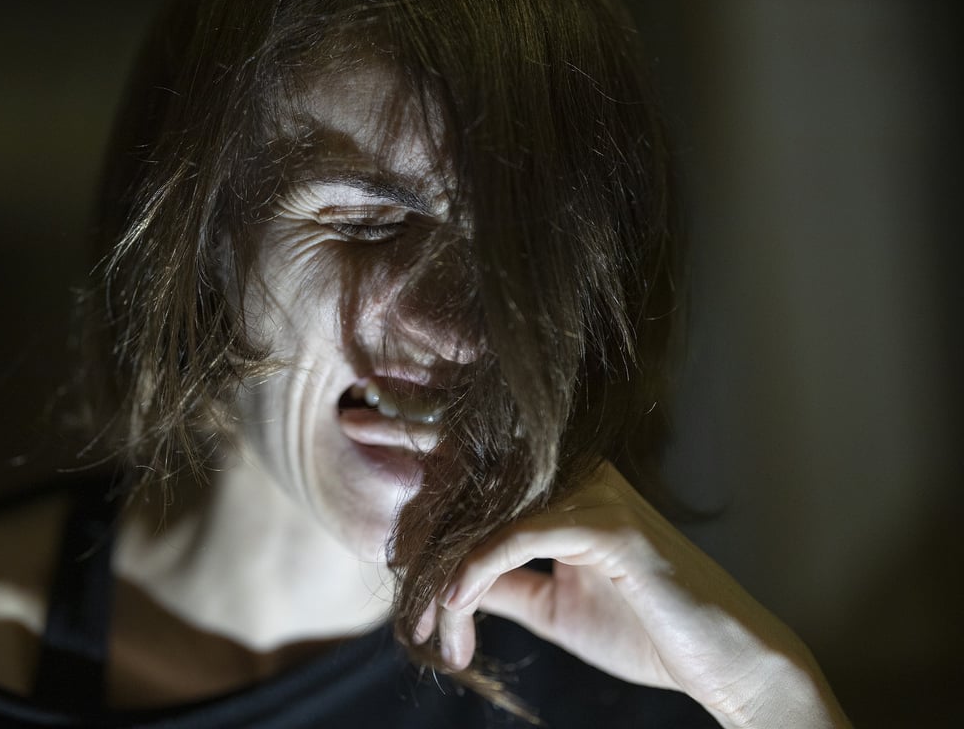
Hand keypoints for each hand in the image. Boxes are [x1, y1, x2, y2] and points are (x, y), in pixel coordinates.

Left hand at [412, 461, 851, 728]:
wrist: (722, 660)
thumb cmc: (643, 628)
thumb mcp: (552, 605)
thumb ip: (500, 582)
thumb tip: (443, 574)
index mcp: (565, 485)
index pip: (485, 452)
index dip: (427, 430)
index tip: (371, 417)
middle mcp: (579, 474)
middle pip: (479, 450)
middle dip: (411, 433)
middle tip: (355, 422)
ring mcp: (595, 494)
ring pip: (490, 504)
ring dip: (438, 544)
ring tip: (393, 558)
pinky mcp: (609, 528)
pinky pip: (520, 540)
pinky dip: (479, 571)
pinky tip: (447, 602)